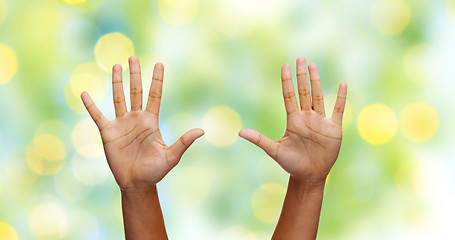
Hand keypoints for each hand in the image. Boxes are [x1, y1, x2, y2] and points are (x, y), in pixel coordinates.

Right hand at [81, 56, 203, 190]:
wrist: (136, 183)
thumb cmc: (155, 171)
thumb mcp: (171, 156)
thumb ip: (184, 142)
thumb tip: (202, 131)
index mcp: (151, 121)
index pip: (155, 95)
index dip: (157, 80)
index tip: (159, 63)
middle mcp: (136, 119)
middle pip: (136, 91)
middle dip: (135, 74)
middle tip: (133, 58)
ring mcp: (122, 124)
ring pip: (118, 98)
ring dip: (116, 82)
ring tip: (116, 66)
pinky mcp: (108, 133)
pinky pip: (98, 116)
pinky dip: (90, 105)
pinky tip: (84, 93)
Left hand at [239, 57, 346, 182]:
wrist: (309, 175)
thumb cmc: (291, 163)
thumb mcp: (274, 150)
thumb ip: (259, 139)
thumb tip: (240, 132)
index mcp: (293, 120)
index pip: (289, 95)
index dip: (287, 81)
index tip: (285, 65)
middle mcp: (306, 117)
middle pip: (304, 92)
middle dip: (301, 76)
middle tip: (300, 58)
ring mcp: (320, 121)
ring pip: (318, 97)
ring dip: (316, 81)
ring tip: (313, 66)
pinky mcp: (334, 129)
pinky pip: (338, 110)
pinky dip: (341, 98)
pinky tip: (342, 85)